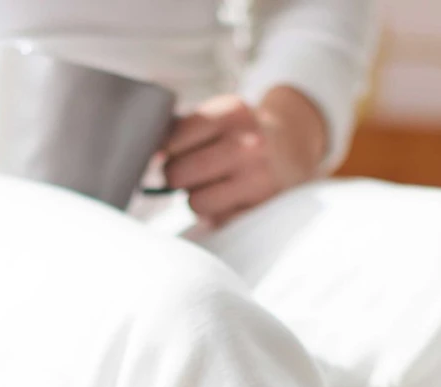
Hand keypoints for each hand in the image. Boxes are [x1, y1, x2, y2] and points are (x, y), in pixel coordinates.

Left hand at [162, 86, 327, 225]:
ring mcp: (257, 177)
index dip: (164, 152)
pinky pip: (217, 220)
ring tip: (212, 186)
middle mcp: (247, 143)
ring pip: (195, 202)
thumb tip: (149, 156)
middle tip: (190, 173)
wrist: (291, 147)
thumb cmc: (240, 134)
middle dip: (177, 177)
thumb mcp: (219, 117)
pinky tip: (230, 198)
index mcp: (231, 112)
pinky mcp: (261, 208)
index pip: (172, 139)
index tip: (170, 154)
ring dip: (196, 198)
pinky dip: (217, 213)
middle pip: (178, 173)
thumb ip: (182, 130)